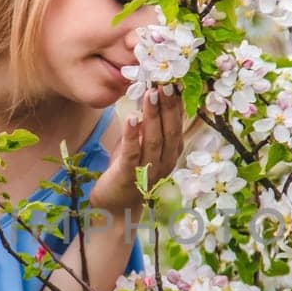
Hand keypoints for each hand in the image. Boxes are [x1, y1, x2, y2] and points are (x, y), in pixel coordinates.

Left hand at [90, 84, 182, 214]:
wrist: (115, 207)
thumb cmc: (128, 172)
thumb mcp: (139, 146)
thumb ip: (145, 127)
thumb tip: (149, 99)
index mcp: (170, 153)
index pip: (176, 125)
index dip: (176, 105)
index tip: (174, 82)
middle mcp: (164, 162)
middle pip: (169, 131)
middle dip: (168, 106)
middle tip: (165, 84)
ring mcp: (148, 171)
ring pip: (154, 140)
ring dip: (153, 116)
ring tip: (150, 94)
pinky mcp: (129, 176)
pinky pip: (133, 153)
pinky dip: (132, 134)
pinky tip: (132, 117)